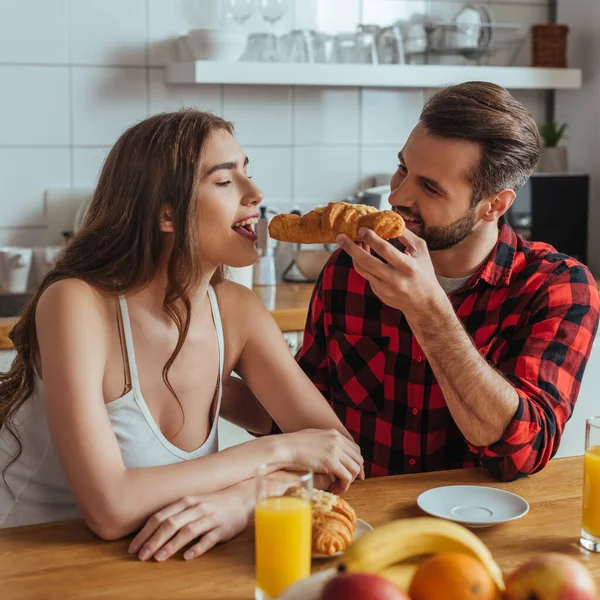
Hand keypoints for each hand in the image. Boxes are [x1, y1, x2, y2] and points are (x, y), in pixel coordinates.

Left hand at [128, 481, 252, 561]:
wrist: (241, 499)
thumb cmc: (212, 503)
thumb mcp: (193, 503)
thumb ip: (175, 513)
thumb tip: (150, 530)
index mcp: (186, 501)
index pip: (160, 516)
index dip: (145, 532)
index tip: (133, 548)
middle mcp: (196, 508)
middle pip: (171, 524)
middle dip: (153, 541)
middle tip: (141, 556)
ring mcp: (210, 517)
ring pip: (187, 531)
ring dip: (171, 545)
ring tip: (158, 558)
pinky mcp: (222, 528)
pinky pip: (208, 539)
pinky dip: (198, 548)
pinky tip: (188, 557)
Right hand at [276, 428, 363, 493]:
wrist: (284, 447)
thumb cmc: (293, 444)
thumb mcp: (313, 437)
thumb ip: (324, 442)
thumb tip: (327, 450)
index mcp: (334, 433)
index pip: (355, 448)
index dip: (356, 461)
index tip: (354, 472)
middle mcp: (338, 440)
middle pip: (358, 458)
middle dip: (356, 472)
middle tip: (349, 482)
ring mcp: (335, 450)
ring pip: (354, 468)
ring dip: (349, 481)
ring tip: (339, 487)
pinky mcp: (331, 462)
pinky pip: (346, 477)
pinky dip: (344, 486)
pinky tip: (336, 490)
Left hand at [336, 227, 447, 322]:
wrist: (424, 303)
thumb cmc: (424, 272)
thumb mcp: (421, 251)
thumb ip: (406, 235)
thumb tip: (390, 220)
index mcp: (408, 267)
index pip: (385, 251)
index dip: (371, 239)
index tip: (361, 229)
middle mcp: (395, 279)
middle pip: (367, 262)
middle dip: (351, 248)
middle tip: (340, 236)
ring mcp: (385, 289)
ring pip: (362, 270)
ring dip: (353, 255)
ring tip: (347, 242)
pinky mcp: (379, 293)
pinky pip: (366, 275)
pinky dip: (361, 263)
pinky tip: (359, 253)